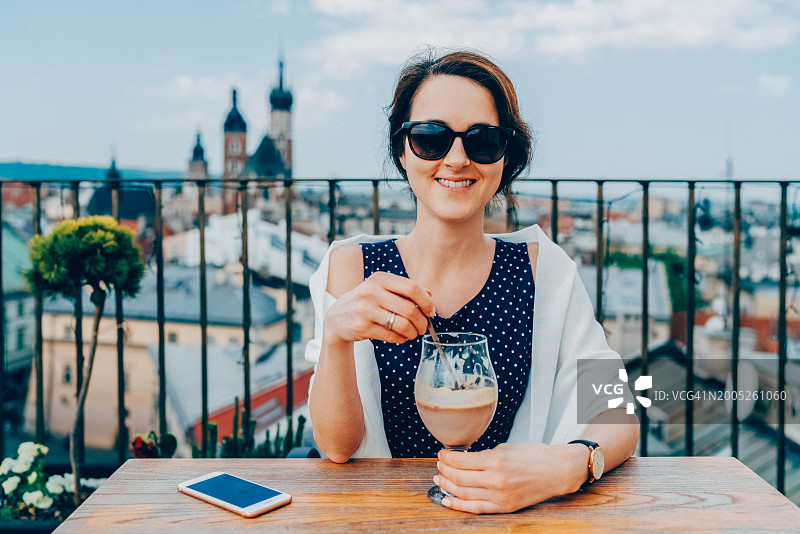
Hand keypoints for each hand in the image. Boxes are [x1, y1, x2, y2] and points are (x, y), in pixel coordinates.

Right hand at [323, 271, 434, 345]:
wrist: (336, 318)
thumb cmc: (365, 302)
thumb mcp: (381, 289)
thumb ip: (404, 290)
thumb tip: (430, 294)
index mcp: (379, 278)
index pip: (412, 287)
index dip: (425, 301)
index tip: (430, 311)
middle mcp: (371, 292)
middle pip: (409, 308)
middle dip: (422, 321)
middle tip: (424, 327)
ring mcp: (365, 310)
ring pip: (402, 324)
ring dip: (413, 332)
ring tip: (413, 333)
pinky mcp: (363, 327)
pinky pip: (392, 336)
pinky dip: (401, 338)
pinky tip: (402, 337)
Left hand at [434, 443, 587, 513]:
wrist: (557, 471)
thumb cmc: (534, 455)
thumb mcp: (506, 448)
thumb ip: (484, 455)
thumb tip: (463, 460)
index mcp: (496, 461)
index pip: (461, 461)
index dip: (447, 458)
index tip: (442, 453)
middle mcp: (496, 480)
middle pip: (459, 478)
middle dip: (444, 470)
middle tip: (439, 465)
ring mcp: (500, 496)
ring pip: (464, 494)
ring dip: (448, 486)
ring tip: (440, 479)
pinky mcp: (504, 507)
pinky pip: (476, 508)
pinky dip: (458, 505)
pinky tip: (447, 500)